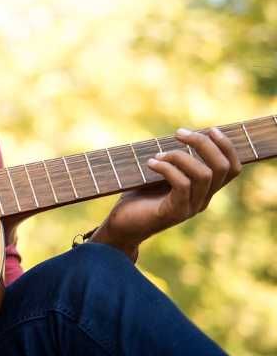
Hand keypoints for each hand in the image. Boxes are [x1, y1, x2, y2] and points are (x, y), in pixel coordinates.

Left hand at [91, 127, 241, 256]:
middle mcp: (203, 199)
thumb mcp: (160, 175)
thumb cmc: (139, 197)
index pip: (232, 169)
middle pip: (222, 168)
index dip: (227, 147)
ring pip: (204, 175)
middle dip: (203, 144)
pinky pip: (182, 185)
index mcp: (204, 190)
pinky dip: (167, 168)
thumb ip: (174, 160)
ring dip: (180, 156)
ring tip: (158, 154)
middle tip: (179, 133)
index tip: (210, 129)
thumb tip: (180, 133)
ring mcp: (191, 207)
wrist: (122, 226)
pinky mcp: (175, 212)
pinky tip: (151, 163)